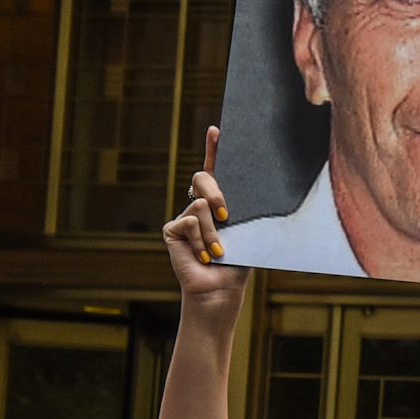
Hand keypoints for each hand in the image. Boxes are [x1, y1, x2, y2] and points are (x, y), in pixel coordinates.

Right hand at [162, 127, 246, 312]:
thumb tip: (240, 196)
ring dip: (214, 233)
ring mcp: (184, 216)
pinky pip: (187, 223)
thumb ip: (242, 210)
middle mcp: (200, 205)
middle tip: (226, 215)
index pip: (216, 170)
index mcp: (222, 203)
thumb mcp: (248, 231)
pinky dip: (201, 241)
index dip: (214, 148)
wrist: (221, 289)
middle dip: (217, 194)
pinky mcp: (172, 230)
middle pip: (203, 178)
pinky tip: (204, 256)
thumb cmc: (240, 262)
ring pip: (198, 205)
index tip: (218, 129)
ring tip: (219, 251)